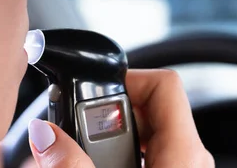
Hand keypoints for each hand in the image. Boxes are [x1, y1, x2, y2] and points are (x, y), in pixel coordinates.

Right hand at [27, 69, 213, 167]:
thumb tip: (46, 135)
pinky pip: (148, 148)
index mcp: (184, 152)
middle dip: (109, 111)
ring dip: (111, 134)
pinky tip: (98, 163)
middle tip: (79, 129)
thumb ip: (72, 165)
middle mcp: (190, 155)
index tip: (92, 92)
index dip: (126, 78)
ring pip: (147, 129)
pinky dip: (120, 151)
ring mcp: (183, 166)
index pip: (164, 84)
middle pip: (151, 104)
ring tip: (84, 149)